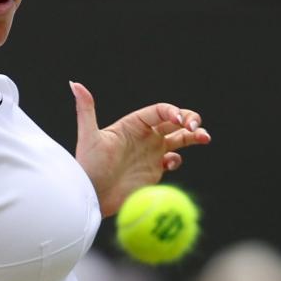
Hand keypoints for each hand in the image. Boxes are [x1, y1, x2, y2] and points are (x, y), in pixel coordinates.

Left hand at [70, 81, 210, 214]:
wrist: (92, 197)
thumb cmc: (88, 166)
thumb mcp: (88, 137)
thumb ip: (86, 109)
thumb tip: (75, 83)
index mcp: (132, 124)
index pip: (159, 111)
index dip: (172, 111)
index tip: (180, 119)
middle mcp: (144, 136)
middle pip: (174, 121)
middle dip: (189, 119)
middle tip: (197, 126)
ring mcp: (150, 153)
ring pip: (179, 138)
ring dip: (194, 135)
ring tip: (205, 137)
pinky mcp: (154, 170)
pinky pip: (173, 159)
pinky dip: (177, 159)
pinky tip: (169, 164)